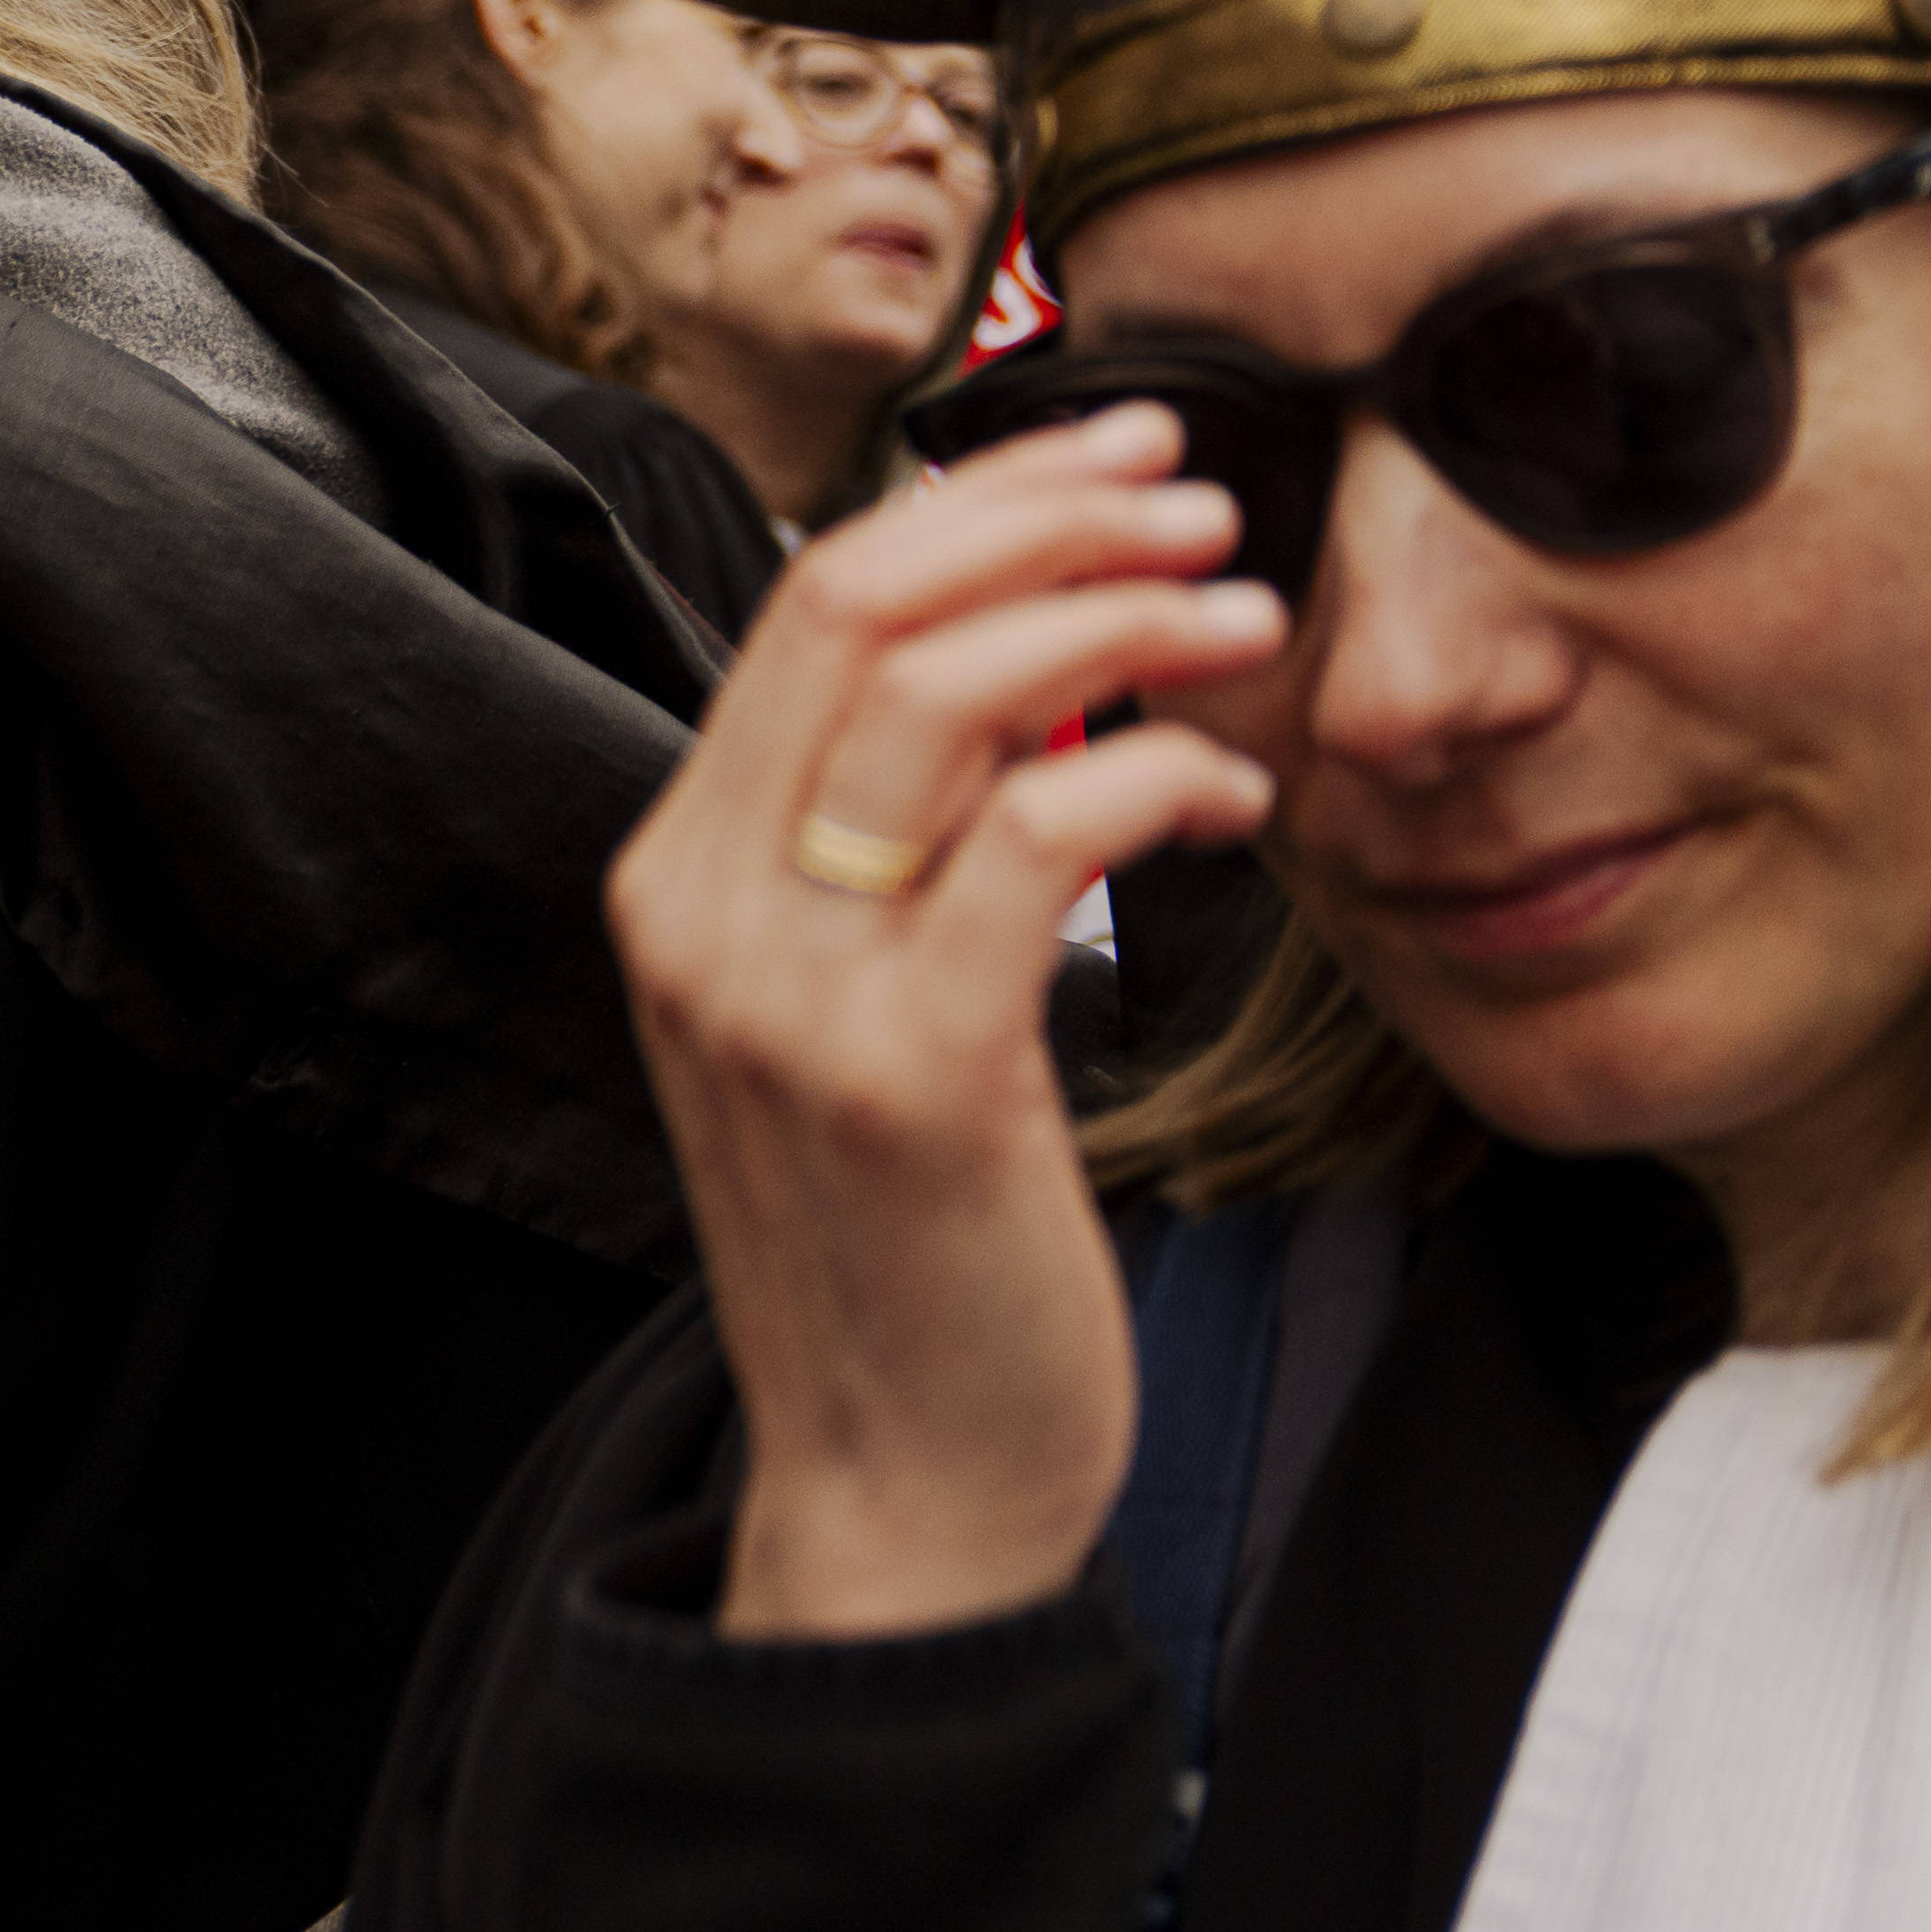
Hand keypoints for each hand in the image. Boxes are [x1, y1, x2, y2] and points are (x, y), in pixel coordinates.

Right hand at [608, 405, 1283, 1638]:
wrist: (901, 1478)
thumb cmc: (919, 1222)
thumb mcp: (865, 992)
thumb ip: (900, 827)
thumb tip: (1028, 633)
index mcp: (682, 875)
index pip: (817, 598)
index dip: (986, 496)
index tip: (1134, 453)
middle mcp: (700, 917)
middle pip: (863, 606)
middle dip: (1054, 516)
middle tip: (1209, 504)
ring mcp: (790, 998)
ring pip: (947, 694)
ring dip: (1124, 620)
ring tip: (1248, 619)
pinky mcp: (909, 1074)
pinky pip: (1043, 837)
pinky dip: (1161, 772)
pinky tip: (1239, 797)